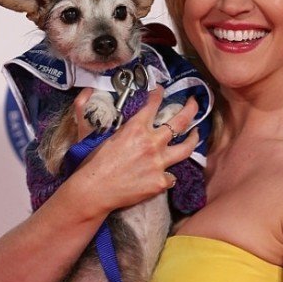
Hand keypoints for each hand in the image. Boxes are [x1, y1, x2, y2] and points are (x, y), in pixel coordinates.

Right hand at [69, 86, 199, 219]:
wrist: (93, 191)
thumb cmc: (92, 163)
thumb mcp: (92, 133)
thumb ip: (93, 112)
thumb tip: (86, 92)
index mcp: (136, 128)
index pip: (153, 104)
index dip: (159, 94)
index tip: (162, 90)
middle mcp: (152, 143)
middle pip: (181, 122)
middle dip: (191, 109)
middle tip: (194, 103)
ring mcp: (159, 163)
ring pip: (186, 148)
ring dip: (194, 139)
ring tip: (196, 134)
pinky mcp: (160, 182)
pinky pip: (172, 176)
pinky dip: (169, 174)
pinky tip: (168, 173)